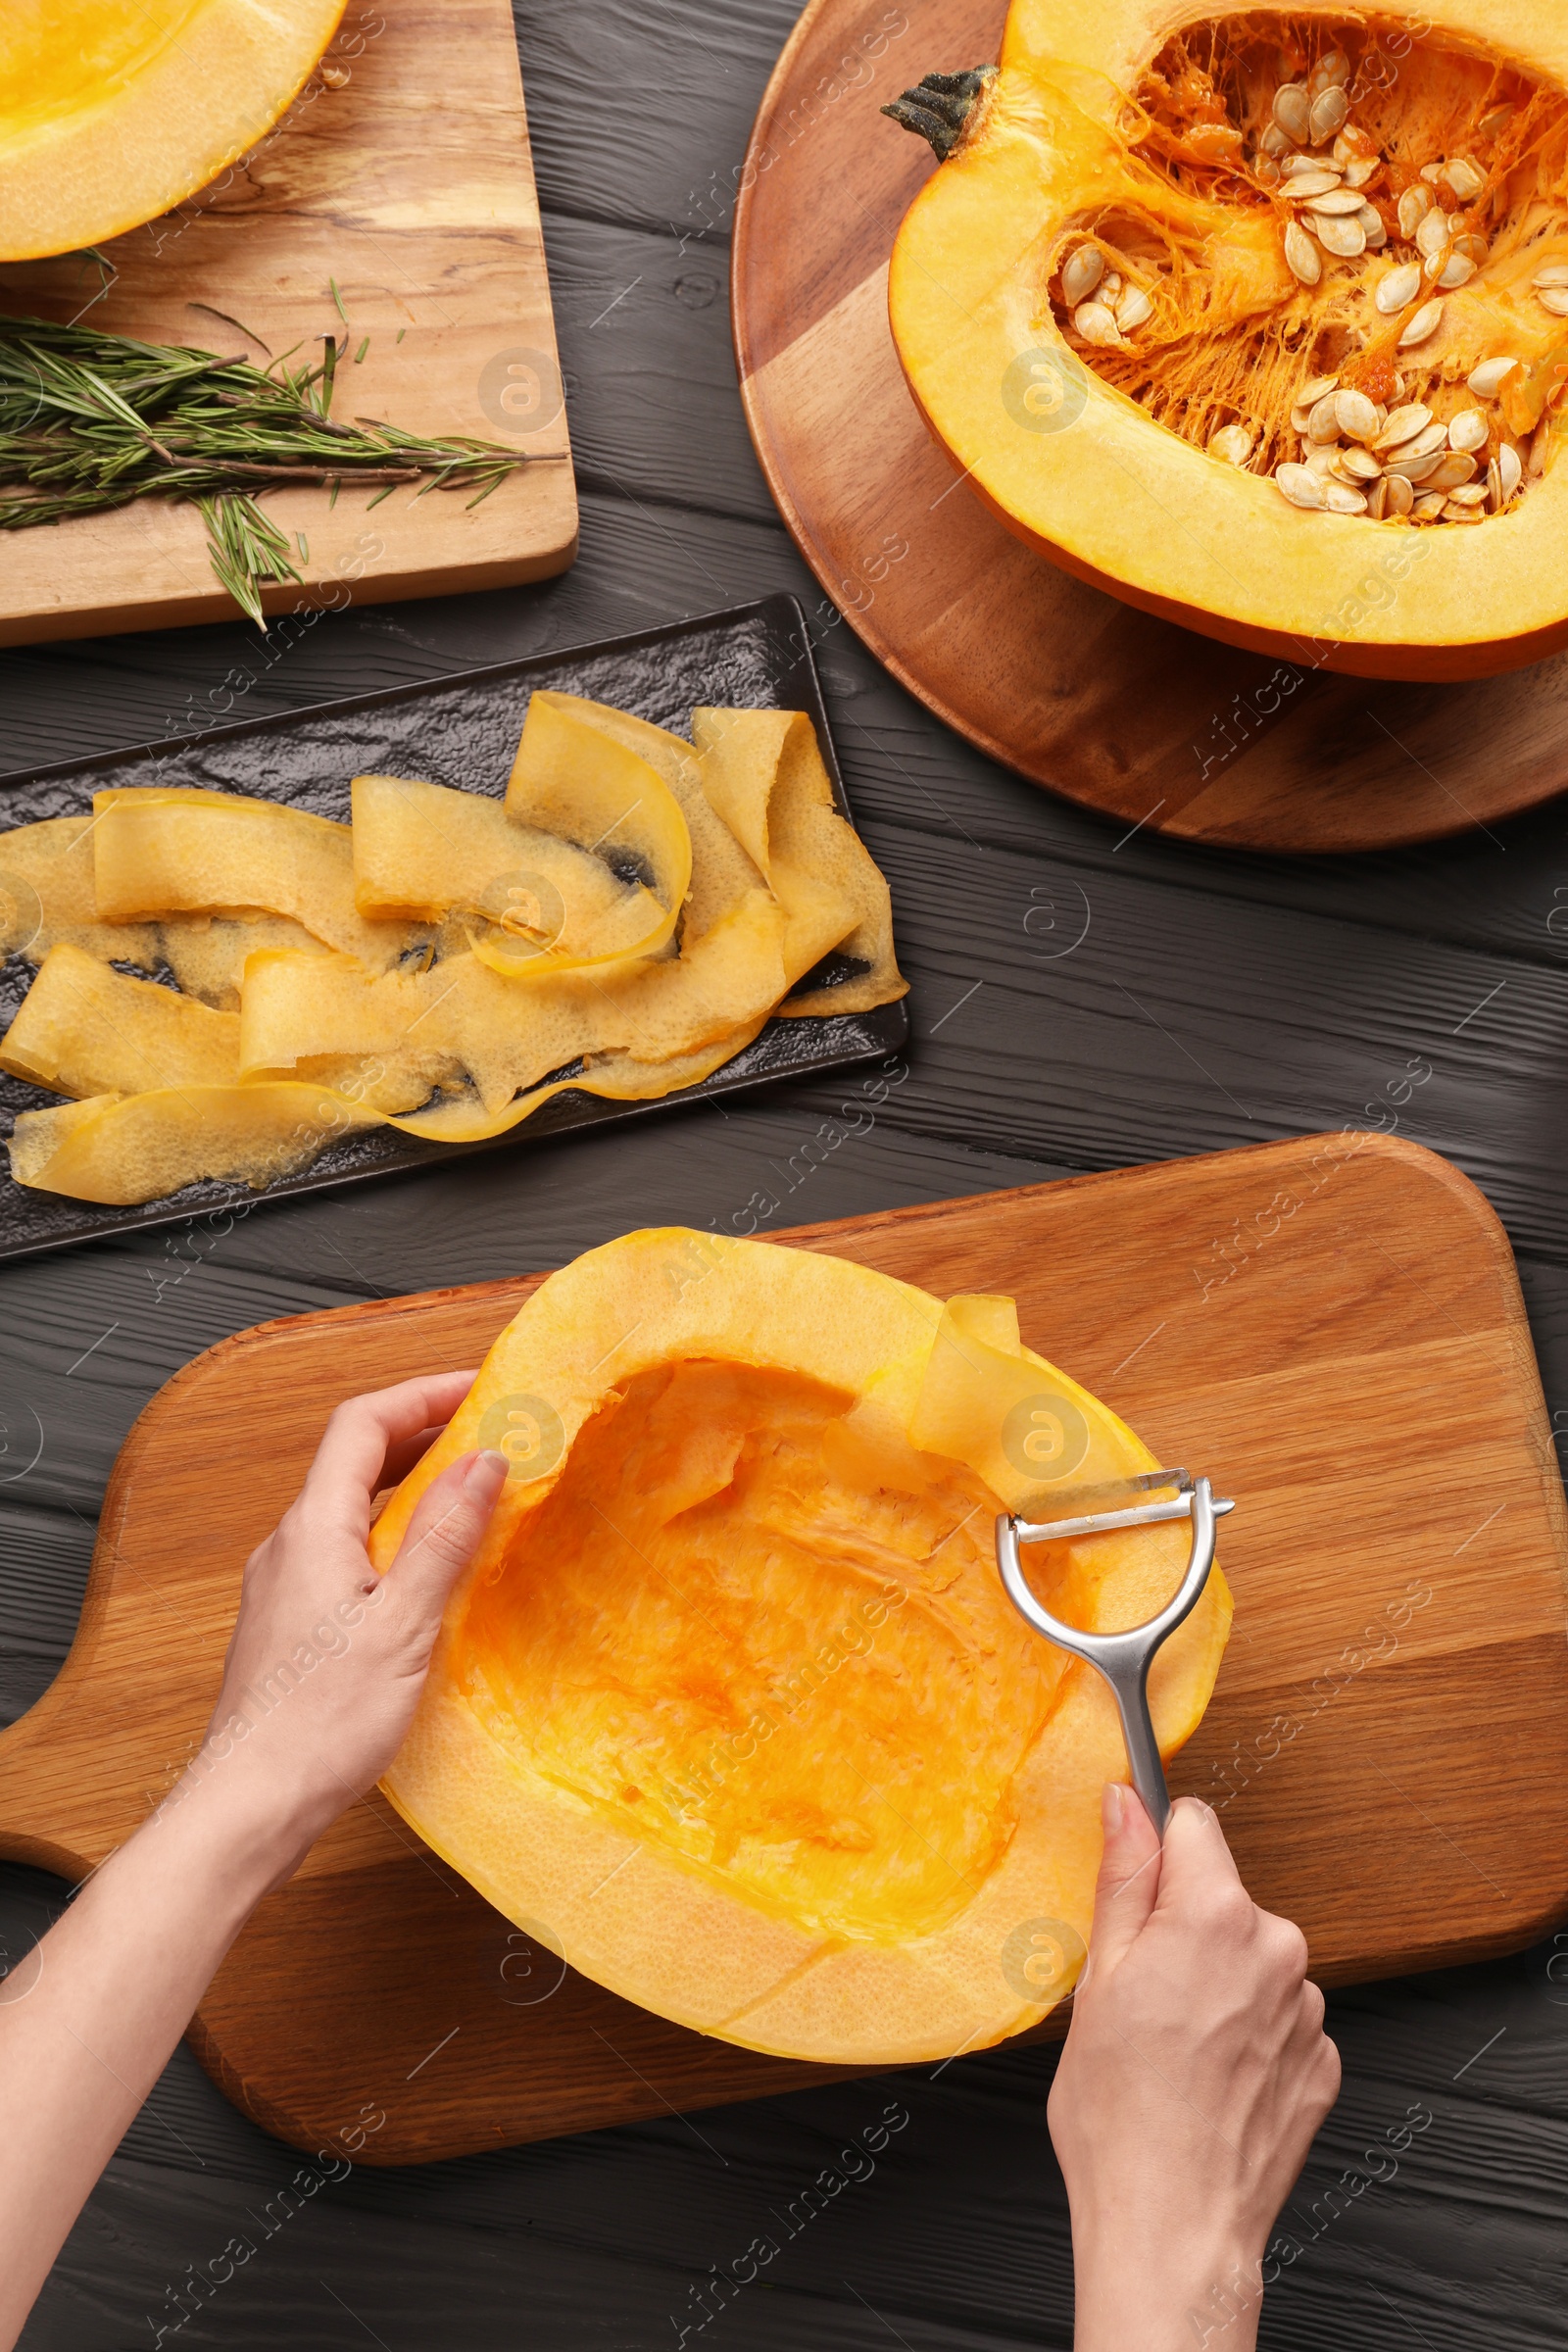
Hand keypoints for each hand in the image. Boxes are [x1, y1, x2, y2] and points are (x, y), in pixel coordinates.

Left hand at [172, 1370, 507, 1881]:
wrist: (249, 1805)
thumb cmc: (319, 1726)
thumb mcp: (403, 1625)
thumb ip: (444, 1537)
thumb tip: (484, 1461)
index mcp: (313, 1530)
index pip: (363, 1425)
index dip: (422, 1394)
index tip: (480, 1387)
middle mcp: (289, 1546)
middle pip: (355, 1460)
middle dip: (423, 1435)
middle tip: (488, 1434)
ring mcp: (284, 1584)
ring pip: (351, 1508)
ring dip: (410, 1488)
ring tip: (472, 1497)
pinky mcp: (290, 1623)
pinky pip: (345, 1551)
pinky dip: (393, 1536)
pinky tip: (428, 1571)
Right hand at [1048, 1787, 1339, 2351]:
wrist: (1174, 2226)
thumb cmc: (1121, 2116)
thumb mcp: (1098, 1979)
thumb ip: (1122, 1878)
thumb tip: (1126, 1804)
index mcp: (1216, 1916)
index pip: (1193, 1824)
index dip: (1155, 1854)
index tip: (1134, 1890)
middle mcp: (1277, 1950)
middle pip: (1223, 1897)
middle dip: (1184, 1927)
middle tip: (1141, 1995)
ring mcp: (1308, 2011)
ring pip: (1252, 1959)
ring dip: (1219, 1983)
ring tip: (1174, 2049)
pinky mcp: (1323, 2062)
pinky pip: (1277, 2017)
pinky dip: (1247, 2035)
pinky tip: (1209, 2078)